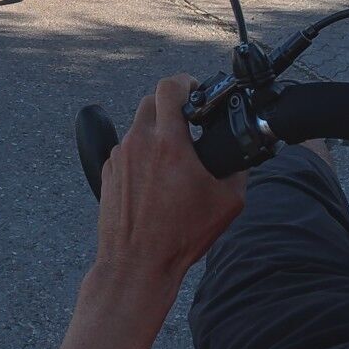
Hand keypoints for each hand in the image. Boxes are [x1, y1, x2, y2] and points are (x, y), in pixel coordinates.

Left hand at [96, 74, 245, 282]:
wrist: (136, 265)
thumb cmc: (179, 236)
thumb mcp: (227, 202)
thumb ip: (238, 169)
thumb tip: (241, 154)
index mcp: (169, 142)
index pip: (170, 86)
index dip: (186, 82)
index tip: (196, 93)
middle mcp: (139, 142)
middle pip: (153, 100)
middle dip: (172, 106)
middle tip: (189, 124)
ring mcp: (119, 155)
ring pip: (139, 124)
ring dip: (157, 130)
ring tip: (173, 156)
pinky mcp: (107, 170)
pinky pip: (127, 147)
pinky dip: (141, 153)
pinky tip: (155, 178)